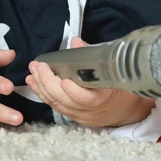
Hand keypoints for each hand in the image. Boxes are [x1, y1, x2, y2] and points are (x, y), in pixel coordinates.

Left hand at [26, 37, 154, 127]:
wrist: (129, 110)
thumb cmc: (121, 84)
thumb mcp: (113, 69)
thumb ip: (93, 55)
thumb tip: (75, 42)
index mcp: (105, 97)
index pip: (87, 99)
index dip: (74, 92)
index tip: (64, 80)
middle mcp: (91, 111)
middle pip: (65, 101)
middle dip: (48, 83)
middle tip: (37, 66)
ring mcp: (81, 116)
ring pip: (57, 104)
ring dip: (41, 87)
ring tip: (32, 72)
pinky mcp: (74, 118)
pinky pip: (56, 106)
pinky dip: (43, 94)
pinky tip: (34, 83)